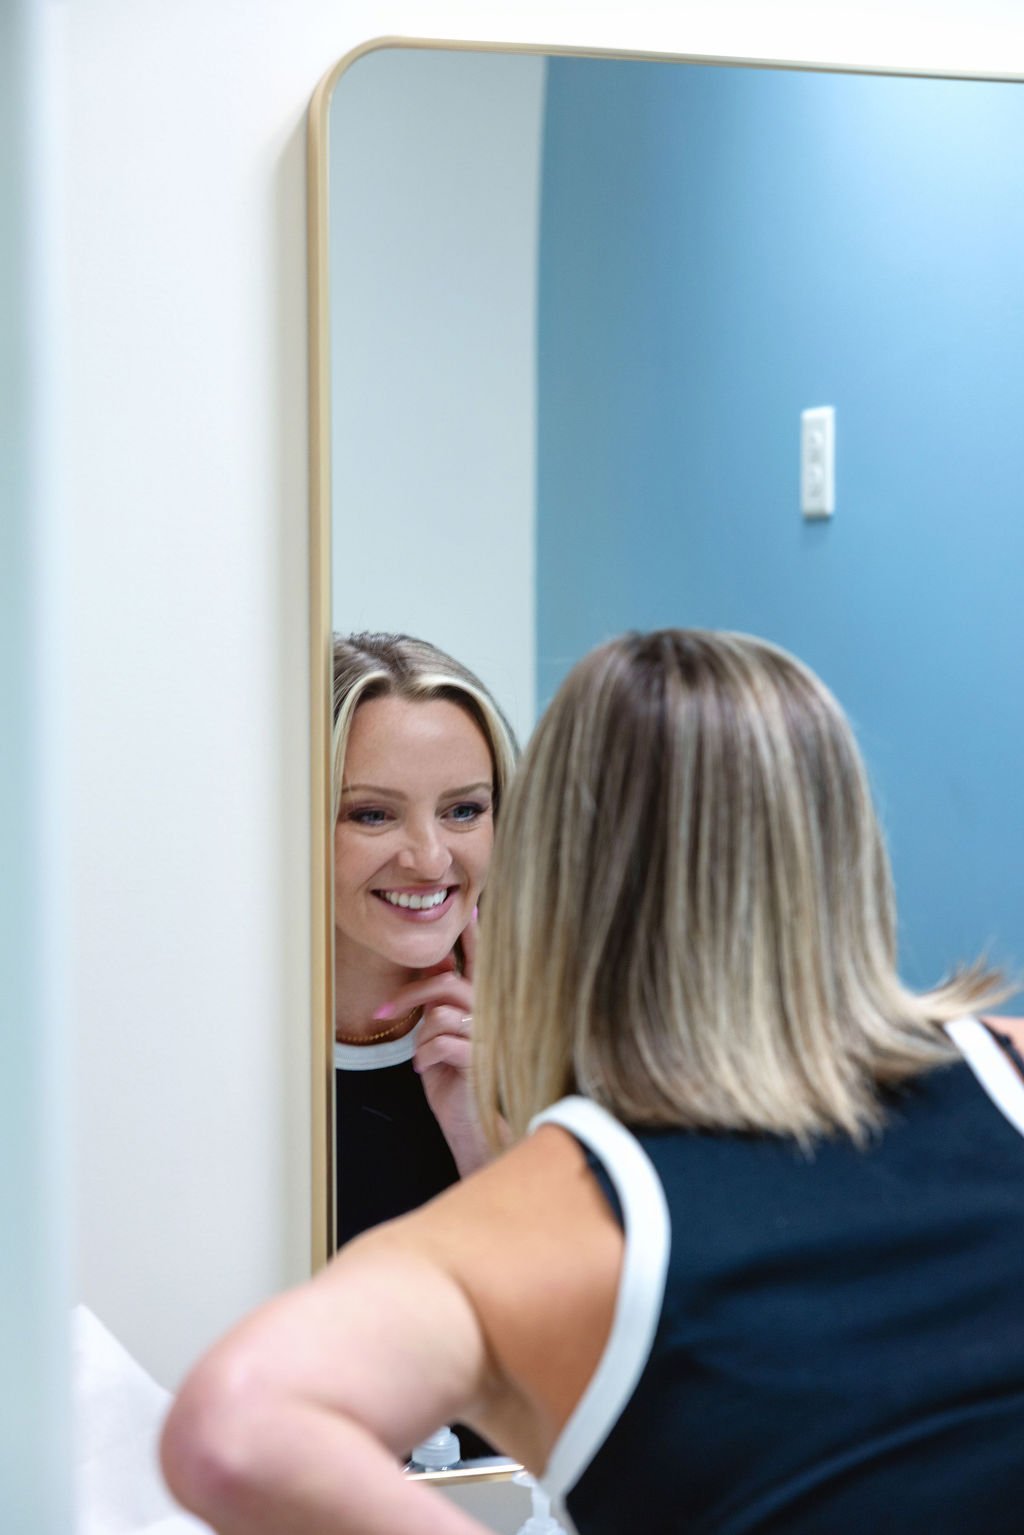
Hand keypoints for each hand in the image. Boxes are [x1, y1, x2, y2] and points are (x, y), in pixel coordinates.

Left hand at [378, 917, 491, 1176]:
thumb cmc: (457, 1082)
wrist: (473, 1127)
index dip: (473, 936)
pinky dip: (424, 1057)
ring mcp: (489, 1037)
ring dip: (420, 1037)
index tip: (469, 910)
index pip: (480, 964)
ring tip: (421, 1059)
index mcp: (485, 1006)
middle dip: (411, 993)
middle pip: (448, 983)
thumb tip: (433, 967)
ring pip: (440, 1013)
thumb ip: (443, 1004)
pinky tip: (426, 1071)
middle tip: (384, 1011)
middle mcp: (492, 1016)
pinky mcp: (480, 1060)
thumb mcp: (444, 1037)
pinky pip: (439, 1042)